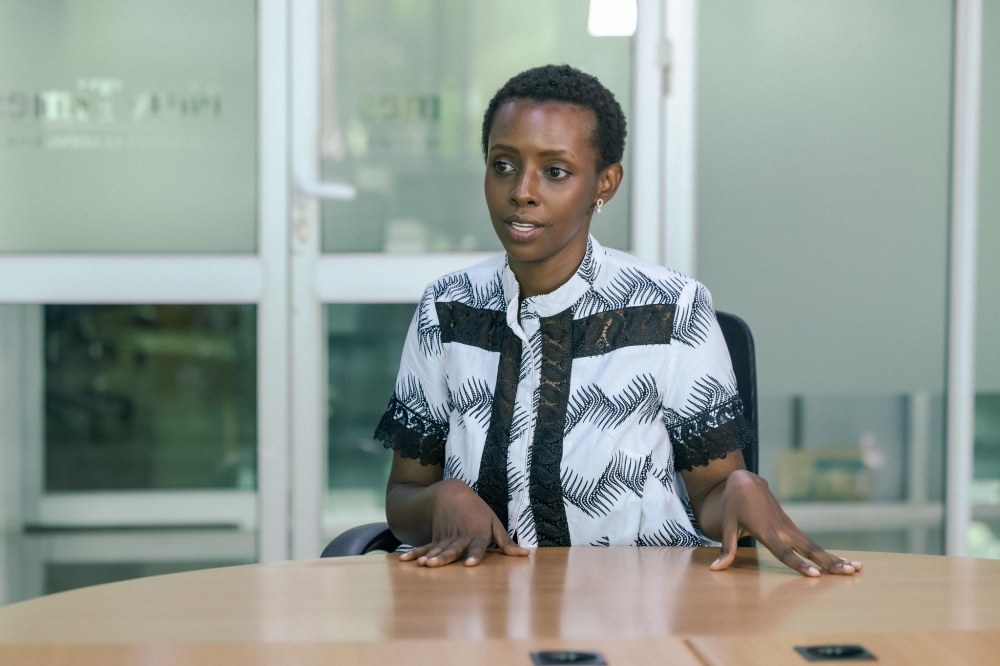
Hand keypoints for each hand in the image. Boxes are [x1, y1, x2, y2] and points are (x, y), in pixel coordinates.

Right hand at [398, 479, 528, 566]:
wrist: (451, 493)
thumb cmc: (478, 512)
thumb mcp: (494, 523)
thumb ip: (506, 542)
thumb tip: (526, 554)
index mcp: (477, 533)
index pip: (477, 546)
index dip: (474, 555)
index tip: (470, 564)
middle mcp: (461, 536)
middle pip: (452, 549)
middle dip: (444, 558)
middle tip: (435, 565)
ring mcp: (446, 537)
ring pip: (437, 549)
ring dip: (429, 556)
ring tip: (422, 565)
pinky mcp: (435, 538)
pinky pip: (425, 547)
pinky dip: (415, 553)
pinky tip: (406, 560)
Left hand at [709, 470, 862, 576]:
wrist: (745, 481)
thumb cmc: (734, 505)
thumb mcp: (727, 525)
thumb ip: (726, 549)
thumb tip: (716, 569)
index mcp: (765, 529)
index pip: (783, 551)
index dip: (798, 564)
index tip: (815, 575)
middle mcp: (781, 528)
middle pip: (808, 548)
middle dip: (829, 561)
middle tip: (849, 572)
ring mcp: (789, 526)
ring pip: (814, 545)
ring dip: (835, 558)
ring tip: (856, 569)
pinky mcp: (793, 527)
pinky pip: (811, 543)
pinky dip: (828, 553)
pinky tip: (843, 563)